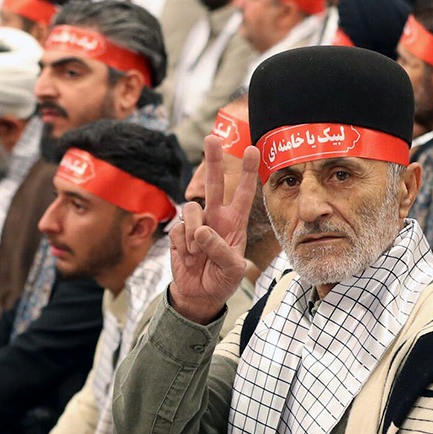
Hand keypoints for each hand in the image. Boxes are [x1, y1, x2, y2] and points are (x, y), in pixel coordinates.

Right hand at [168, 137, 259, 324]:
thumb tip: (201, 231)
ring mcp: (196, 225)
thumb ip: (221, 251)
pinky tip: (189, 259)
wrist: (200, 296)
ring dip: (195, 233)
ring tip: (198, 255)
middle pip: (213, 184)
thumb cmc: (222, 280)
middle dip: (213, 161)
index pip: (243, 193)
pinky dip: (184, 248)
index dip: (247, 172)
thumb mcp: (233, 270)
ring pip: (192, 209)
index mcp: (234, 223)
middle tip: (211, 138)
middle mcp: (215, 218)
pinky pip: (179, 231)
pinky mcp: (179, 234)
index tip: (253, 150)